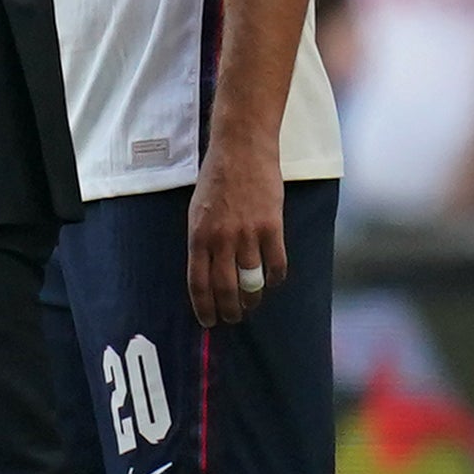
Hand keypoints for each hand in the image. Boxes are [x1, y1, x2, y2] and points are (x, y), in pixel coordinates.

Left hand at [185, 136, 286, 326]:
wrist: (241, 152)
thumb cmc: (216, 181)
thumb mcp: (197, 213)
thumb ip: (202, 242)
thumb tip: (207, 273)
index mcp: (198, 236)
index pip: (198, 283)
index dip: (203, 307)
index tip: (208, 321)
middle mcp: (221, 239)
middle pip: (225, 287)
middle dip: (228, 309)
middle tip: (232, 318)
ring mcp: (247, 234)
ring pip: (252, 280)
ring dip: (252, 299)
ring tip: (252, 305)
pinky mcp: (272, 226)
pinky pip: (276, 263)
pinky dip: (276, 278)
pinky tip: (274, 282)